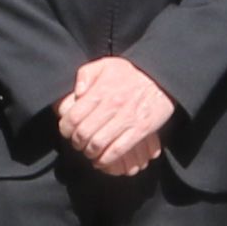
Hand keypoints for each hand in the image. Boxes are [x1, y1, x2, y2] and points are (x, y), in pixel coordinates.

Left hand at [57, 53, 177, 177]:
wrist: (161, 78)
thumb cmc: (130, 73)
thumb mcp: (105, 65)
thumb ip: (85, 75)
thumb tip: (76, 94)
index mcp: (100, 91)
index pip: (73, 117)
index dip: (65, 129)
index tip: (67, 132)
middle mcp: (112, 106)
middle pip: (84, 133)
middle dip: (76, 143)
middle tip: (77, 144)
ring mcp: (127, 119)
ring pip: (99, 144)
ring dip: (90, 153)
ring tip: (89, 152)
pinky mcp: (141, 130)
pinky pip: (118, 150)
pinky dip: (106, 159)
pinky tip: (102, 160)